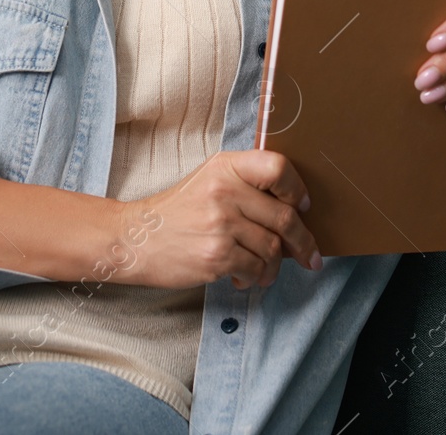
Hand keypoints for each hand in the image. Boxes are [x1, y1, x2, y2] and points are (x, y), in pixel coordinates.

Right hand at [115, 150, 321, 290]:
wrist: (135, 239)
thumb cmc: (176, 212)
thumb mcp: (208, 181)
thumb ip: (245, 185)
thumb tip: (294, 209)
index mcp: (225, 167)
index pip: (277, 167)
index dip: (297, 189)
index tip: (302, 206)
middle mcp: (224, 191)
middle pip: (284, 216)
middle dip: (302, 241)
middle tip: (309, 255)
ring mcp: (221, 224)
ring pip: (273, 248)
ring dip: (275, 265)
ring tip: (263, 270)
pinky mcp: (217, 255)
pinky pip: (257, 269)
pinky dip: (256, 277)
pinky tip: (242, 276)